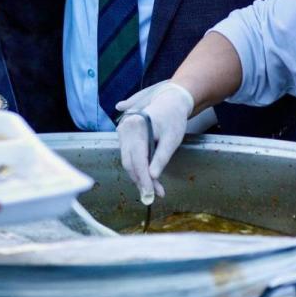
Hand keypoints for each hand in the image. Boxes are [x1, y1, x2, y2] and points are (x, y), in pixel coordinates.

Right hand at [115, 81, 194, 204]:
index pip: (137, 160)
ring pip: (127, 160)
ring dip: (139, 175)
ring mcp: (122, 130)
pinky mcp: (124, 134)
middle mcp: (124, 128)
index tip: (151, 194)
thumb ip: (161, 158)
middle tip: (153, 195)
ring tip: (153, 188)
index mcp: (136, 127)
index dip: (143, 180)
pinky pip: (128, 154)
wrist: (170, 101)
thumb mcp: (172, 140)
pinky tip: (148, 176)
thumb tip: (153, 177)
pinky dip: (137, 167)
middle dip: (140, 180)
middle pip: (129, 162)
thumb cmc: (173, 119)